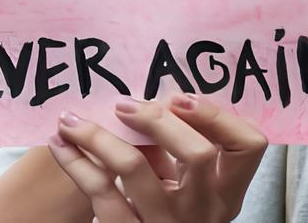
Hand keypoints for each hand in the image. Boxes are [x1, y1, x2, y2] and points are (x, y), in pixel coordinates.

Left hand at [47, 95, 267, 222]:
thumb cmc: (167, 212)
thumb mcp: (183, 185)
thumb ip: (176, 147)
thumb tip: (150, 95)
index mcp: (225, 193)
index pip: (247, 146)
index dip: (216, 116)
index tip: (179, 97)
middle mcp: (202, 211)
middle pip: (196, 152)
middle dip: (157, 119)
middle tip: (123, 105)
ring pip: (135, 167)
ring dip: (98, 135)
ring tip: (72, 120)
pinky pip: (99, 191)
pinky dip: (75, 160)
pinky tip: (60, 142)